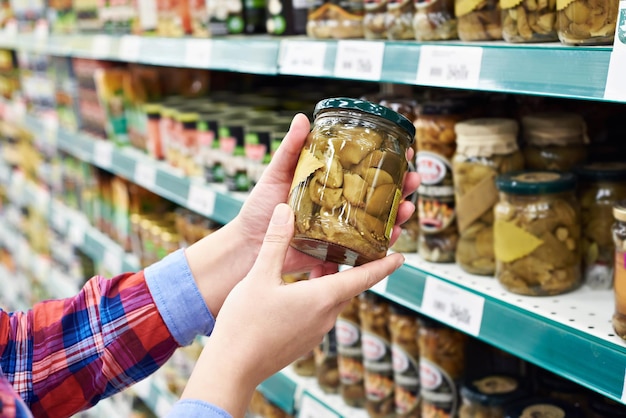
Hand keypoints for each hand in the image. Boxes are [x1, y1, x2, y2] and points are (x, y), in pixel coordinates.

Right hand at [180, 204, 404, 416]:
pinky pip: (319, 312)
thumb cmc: (245, 324)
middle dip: (353, 266)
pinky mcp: (304, 341)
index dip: (385, 265)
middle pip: (348, 286)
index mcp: (322, 298)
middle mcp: (325, 317)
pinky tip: (301, 288)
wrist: (233, 368)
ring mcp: (315, 332)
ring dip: (331, 280)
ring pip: (332, 299)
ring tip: (322, 259)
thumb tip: (286, 210)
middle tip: (355, 244)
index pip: (364, 278)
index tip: (403, 256)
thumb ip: (276, 242)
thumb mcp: (259, 276)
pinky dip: (318, 296)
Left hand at [185, 113, 418, 316]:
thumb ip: (290, 149)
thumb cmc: (260, 208)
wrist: (248, 246)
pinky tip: (393, 237)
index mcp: (330, 184)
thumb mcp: (276, 174)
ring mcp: (340, 229)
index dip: (389, 161)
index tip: (407, 151)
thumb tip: (302, 118)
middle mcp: (340, 206)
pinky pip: (365, 248)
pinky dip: (383, 244)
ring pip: (378, 222)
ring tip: (406, 209)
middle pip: (380, 196)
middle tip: (413, 181)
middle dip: (402, 188)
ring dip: (398, 216)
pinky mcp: (337, 251)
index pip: (366, 170)